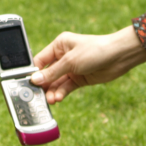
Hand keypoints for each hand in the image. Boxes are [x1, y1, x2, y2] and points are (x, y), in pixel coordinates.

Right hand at [30, 25, 145, 103]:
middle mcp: (64, 56)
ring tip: (50, 100)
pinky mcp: (79, 78)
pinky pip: (66, 87)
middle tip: (37, 97)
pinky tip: (57, 98)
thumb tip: (35, 80)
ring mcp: (72, 68)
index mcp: (59, 45)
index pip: (40, 60)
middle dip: (43, 85)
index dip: (33, 72)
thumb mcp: (71, 61)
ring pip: (56, 82)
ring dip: (52, 91)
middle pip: (47, 73)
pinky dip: (61, 93)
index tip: (26, 85)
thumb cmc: (95, 50)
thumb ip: (52, 72)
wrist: (119, 56)